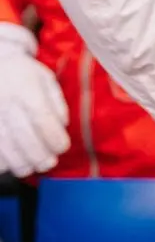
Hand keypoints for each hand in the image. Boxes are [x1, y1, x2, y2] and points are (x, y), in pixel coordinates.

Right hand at [0, 23, 69, 176]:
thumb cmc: (22, 73)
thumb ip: (57, 103)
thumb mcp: (45, 79)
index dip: (54, 138)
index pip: (42, 118)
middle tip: (48, 164)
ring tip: (29, 168)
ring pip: (3, 145)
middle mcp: (6, 101)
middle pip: (23, 136)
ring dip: (19, 162)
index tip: (62, 147)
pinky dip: (0, 160)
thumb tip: (62, 126)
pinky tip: (8, 164)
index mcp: (26, 88)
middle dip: (39, 155)